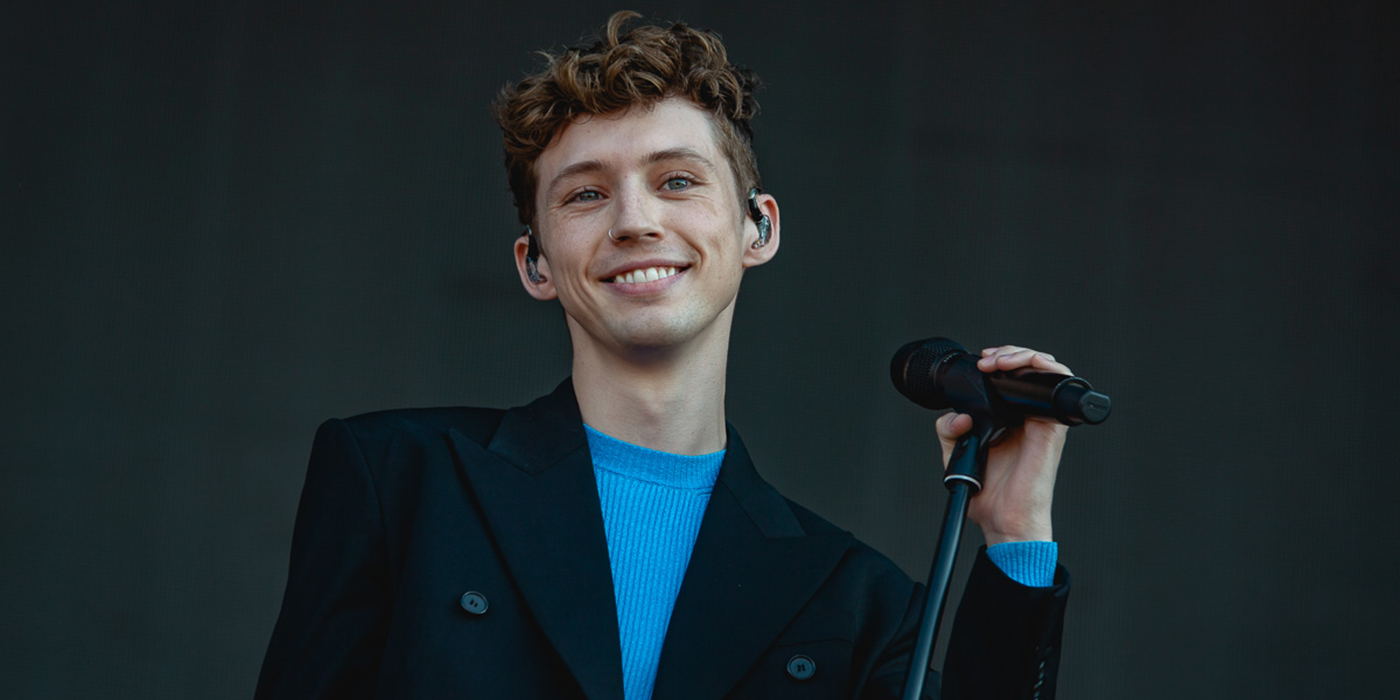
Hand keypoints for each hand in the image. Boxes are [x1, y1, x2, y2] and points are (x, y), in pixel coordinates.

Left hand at [935, 345, 1070, 544]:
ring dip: (1023, 356)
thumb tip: (957, 415)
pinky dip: (1043, 369)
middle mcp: (1028, 416)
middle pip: (1030, 367)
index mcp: (1009, 419)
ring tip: (999, 362)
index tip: (980, 363)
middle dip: (1009, 353)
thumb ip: (949, 429)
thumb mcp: (956, 453)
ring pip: (1046, 370)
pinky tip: (1020, 367)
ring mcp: (1042, 419)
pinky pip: (1055, 388)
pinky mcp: (1050, 426)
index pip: (1012, 377)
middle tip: (987, 361)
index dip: (1000, 361)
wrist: (1004, 518)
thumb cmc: (988, 493)